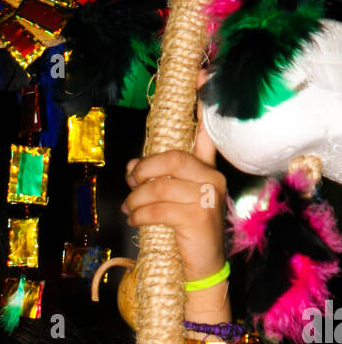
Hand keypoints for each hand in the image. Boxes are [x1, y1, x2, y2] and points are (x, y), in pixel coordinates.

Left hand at [120, 72, 226, 285]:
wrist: (201, 269)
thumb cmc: (184, 232)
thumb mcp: (172, 201)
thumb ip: (158, 179)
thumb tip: (131, 167)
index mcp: (208, 169)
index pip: (207, 131)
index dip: (203, 102)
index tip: (200, 74)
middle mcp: (212, 178)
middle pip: (171, 157)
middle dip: (143, 170)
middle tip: (131, 184)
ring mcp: (208, 197)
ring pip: (160, 185)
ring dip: (136, 198)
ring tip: (130, 208)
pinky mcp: (198, 217)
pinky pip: (158, 207)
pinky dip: (140, 214)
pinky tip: (136, 220)